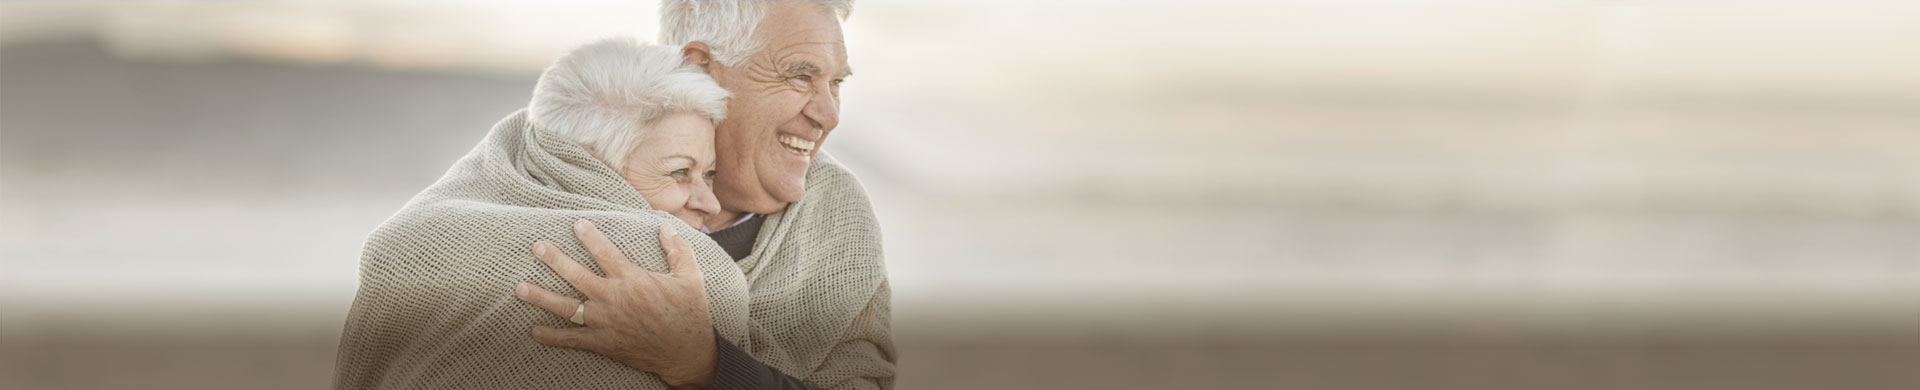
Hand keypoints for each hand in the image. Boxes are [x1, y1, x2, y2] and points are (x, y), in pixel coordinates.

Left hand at [515, 219, 717, 387]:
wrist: (686, 353)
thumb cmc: (690, 314)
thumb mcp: (691, 278)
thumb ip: (678, 250)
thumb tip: (666, 226)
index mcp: (633, 280)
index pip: (605, 252)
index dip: (590, 237)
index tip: (576, 224)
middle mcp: (613, 299)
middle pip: (576, 276)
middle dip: (554, 260)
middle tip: (537, 247)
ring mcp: (605, 323)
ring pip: (567, 308)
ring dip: (542, 297)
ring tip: (519, 288)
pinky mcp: (603, 343)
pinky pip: (572, 340)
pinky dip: (552, 337)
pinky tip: (534, 331)